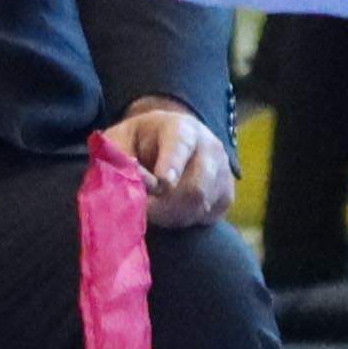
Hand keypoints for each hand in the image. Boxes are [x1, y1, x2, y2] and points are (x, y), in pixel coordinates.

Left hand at [109, 101, 232, 230]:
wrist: (168, 142)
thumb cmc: (139, 142)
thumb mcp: (121, 140)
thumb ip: (121, 159)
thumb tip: (136, 183)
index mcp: (181, 128)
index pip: (180, 145)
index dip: (172, 164)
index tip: (163, 183)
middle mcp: (209, 147)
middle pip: (194, 187)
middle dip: (164, 206)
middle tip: (142, 211)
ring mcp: (222, 171)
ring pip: (199, 205)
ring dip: (170, 216)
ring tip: (153, 210)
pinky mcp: (226, 194)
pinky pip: (205, 217)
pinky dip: (183, 220)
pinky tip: (170, 210)